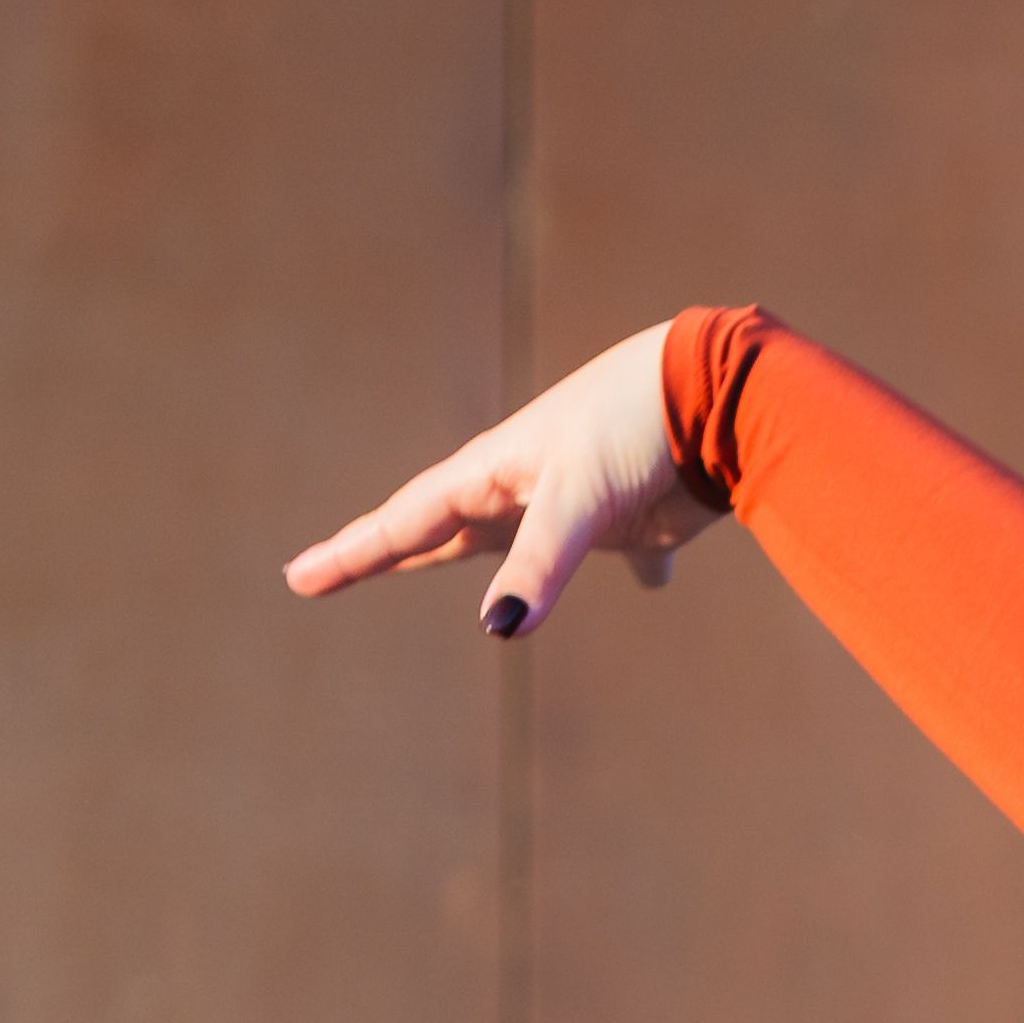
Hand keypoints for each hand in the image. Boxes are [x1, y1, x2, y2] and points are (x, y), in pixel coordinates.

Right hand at [281, 320, 715, 638]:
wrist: (724, 393)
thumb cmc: (638, 427)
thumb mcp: (580, 494)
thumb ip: (541, 561)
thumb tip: (500, 628)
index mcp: (494, 472)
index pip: (406, 520)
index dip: (355, 553)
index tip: (299, 577)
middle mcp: (524, 485)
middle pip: (440, 527)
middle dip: (385, 551)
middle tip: (328, 572)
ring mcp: (578, 502)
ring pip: (512, 539)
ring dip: (479, 558)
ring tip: (432, 566)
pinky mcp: (639, 518)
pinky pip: (630, 552)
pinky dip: (640, 568)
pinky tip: (656, 582)